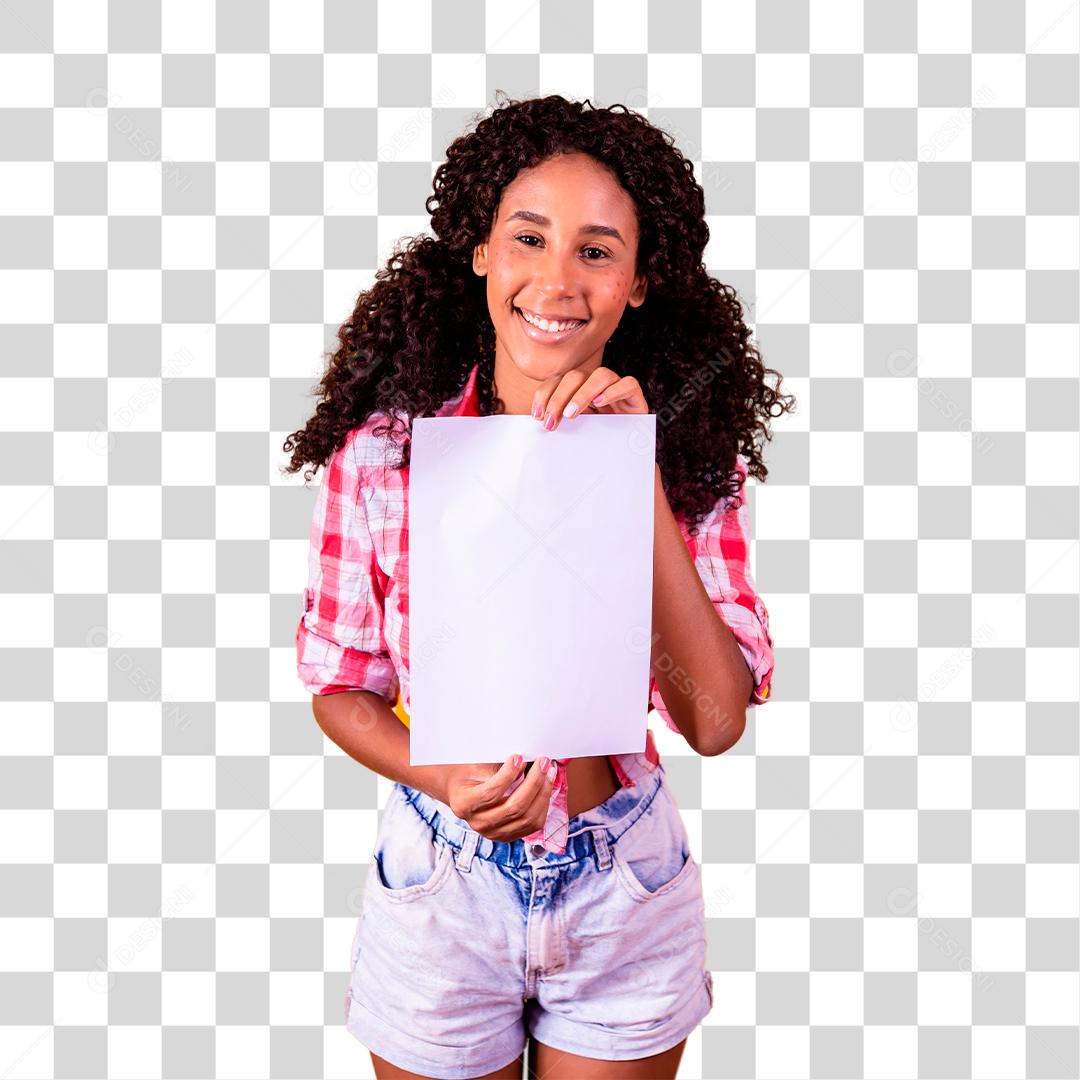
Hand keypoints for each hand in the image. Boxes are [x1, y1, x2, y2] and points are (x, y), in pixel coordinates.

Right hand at [441, 754, 555, 843]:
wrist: (460, 792)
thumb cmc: (467, 774)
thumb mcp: (475, 766)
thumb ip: (496, 764)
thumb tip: (525, 758)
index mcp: (464, 804)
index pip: (491, 793)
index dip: (508, 775)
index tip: (520, 757)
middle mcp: (479, 823)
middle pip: (514, 808)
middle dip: (533, 782)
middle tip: (543, 761)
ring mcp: (495, 833)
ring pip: (527, 818)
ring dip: (543, 793)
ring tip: (549, 772)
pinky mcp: (508, 835)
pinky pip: (533, 824)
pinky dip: (543, 804)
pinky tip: (545, 787)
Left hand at [532, 366, 650, 430]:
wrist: (628, 451)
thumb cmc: (599, 440)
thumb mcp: (576, 431)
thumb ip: (561, 423)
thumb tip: (539, 422)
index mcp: (579, 389)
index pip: (558, 381)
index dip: (545, 394)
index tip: (537, 415)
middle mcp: (596, 384)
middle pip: (575, 376)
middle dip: (559, 398)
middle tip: (552, 422)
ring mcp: (616, 387)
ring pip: (601, 375)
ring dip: (582, 394)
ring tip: (571, 414)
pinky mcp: (635, 395)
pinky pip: (627, 384)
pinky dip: (613, 391)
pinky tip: (600, 403)